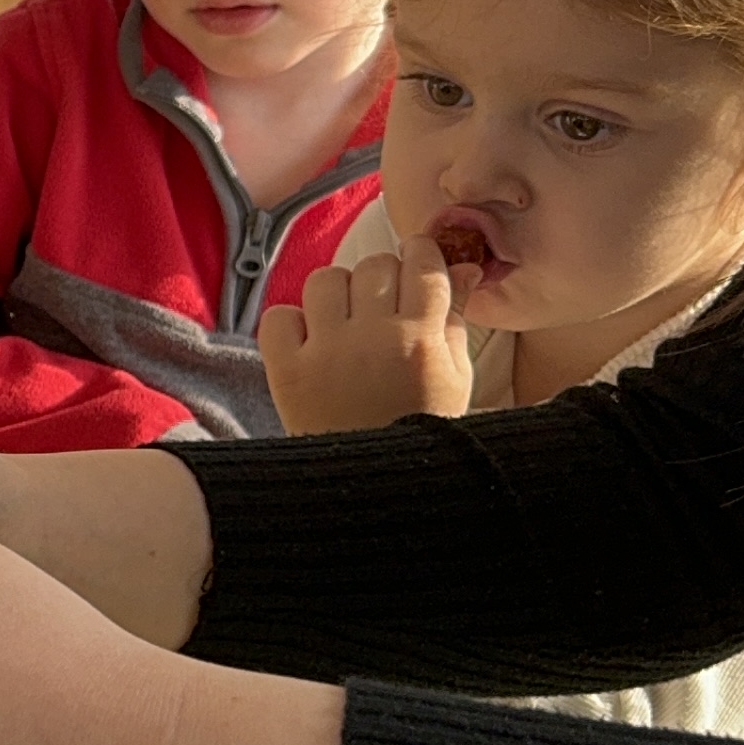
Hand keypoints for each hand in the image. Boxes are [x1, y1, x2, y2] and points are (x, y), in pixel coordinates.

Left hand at [258, 236, 477, 434]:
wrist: (374, 489)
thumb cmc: (421, 429)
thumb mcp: (455, 378)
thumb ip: (457, 319)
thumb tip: (464, 265)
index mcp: (421, 339)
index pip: (421, 264)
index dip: (420, 256)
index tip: (417, 264)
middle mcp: (372, 339)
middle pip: (373, 266)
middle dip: (382, 277)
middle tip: (383, 305)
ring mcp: (325, 353)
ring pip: (324, 280)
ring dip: (337, 294)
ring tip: (345, 323)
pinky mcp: (286, 372)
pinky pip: (279, 316)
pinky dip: (291, 324)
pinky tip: (310, 344)